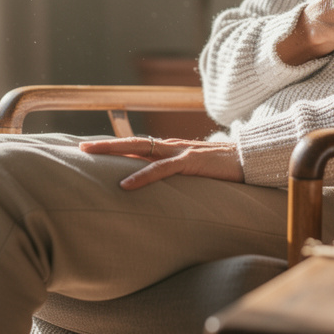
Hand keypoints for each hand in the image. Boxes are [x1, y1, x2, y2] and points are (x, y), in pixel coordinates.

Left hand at [79, 137, 244, 189]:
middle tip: (81, 147)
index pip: (138, 146)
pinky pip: (161, 170)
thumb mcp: (197, 173)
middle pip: (132, 143)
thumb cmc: (226, 169)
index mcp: (172, 150)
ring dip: (114, 152)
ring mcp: (181, 152)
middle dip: (106, 145)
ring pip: (140, 149)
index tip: (93, 151)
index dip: (116, 148)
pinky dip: (142, 177)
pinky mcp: (191, 162)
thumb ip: (180, 176)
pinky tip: (125, 185)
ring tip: (91, 155)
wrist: (252, 159)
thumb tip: (164, 190)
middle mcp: (172, 147)